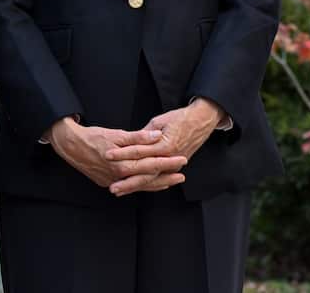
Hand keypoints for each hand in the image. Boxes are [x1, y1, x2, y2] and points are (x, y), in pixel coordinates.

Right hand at [46, 117, 185, 191]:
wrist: (70, 146)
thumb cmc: (94, 137)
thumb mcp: (117, 134)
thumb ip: (139, 137)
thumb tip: (158, 135)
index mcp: (123, 164)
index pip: (151, 165)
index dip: (168, 162)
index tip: (182, 159)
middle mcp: (119, 177)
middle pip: (148, 179)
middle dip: (167, 177)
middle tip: (182, 175)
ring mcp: (112, 181)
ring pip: (140, 185)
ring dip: (157, 184)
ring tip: (171, 181)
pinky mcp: (107, 182)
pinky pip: (130, 185)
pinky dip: (142, 184)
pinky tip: (150, 182)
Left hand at [105, 101, 222, 195]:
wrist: (201, 121)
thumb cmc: (180, 118)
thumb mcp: (159, 121)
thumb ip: (144, 134)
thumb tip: (130, 143)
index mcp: (164, 145)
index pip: (138, 152)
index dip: (122, 154)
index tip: (108, 156)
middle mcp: (169, 158)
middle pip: (144, 172)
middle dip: (127, 181)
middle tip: (112, 187)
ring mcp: (173, 165)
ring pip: (150, 179)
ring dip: (134, 186)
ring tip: (119, 191)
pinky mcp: (175, 167)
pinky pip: (159, 179)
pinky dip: (147, 186)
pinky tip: (136, 189)